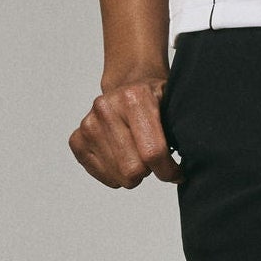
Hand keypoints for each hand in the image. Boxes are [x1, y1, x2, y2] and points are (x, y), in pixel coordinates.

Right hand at [69, 71, 177, 188]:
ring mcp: (88, 124)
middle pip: (133, 170)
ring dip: (133, 172)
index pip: (153, 152)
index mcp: (134, 98)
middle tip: (153, 158)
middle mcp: (106, 108)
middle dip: (149, 172)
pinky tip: (122, 155)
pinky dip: (116, 173)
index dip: (169, 171)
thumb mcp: (174, 105)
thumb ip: (181, 133)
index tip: (177, 173)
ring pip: (118, 177)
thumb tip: (183, 172)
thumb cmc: (155, 99)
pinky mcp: (77, 139)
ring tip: (137, 153)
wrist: (128, 83)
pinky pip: (103, 176)